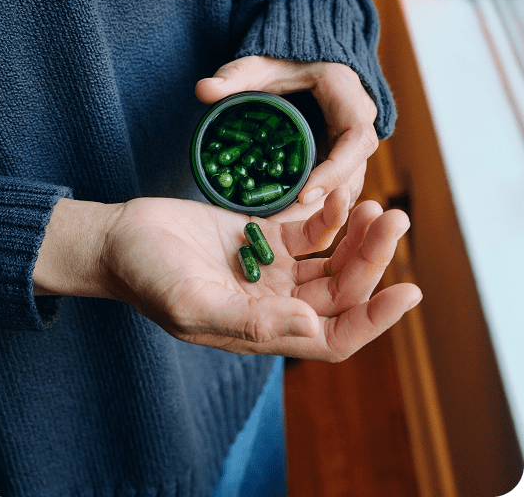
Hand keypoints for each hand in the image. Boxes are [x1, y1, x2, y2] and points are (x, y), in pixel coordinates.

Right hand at [99, 192, 420, 360]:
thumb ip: (249, 320)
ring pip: (332, 260)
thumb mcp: (192, 303)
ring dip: (360, 236)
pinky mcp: (262, 237)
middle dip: (374, 258)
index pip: (335, 336)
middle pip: (342, 290)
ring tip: (381, 205)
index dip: (374, 319)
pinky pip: (309, 231)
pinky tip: (341, 195)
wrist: (121, 238)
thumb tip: (310, 326)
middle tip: (396, 218)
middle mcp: (275, 304)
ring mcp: (271, 270)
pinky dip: (329, 215)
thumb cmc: (147, 275)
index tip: (409, 290)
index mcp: (263, 329)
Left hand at [196, 55, 378, 212]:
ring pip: (351, 182)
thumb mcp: (260, 64)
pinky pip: (340, 183)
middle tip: (283, 222)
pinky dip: (319, 203)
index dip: (335, 170)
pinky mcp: (344, 155)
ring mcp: (355, 141)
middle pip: (356, 169)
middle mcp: (361, 121)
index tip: (304, 194)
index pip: (357, 139)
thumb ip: (234, 75)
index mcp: (348, 96)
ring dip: (323, 208)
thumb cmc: (286, 58)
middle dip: (325, 200)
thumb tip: (203, 90)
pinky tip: (288, 220)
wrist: (305, 57)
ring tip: (282, 227)